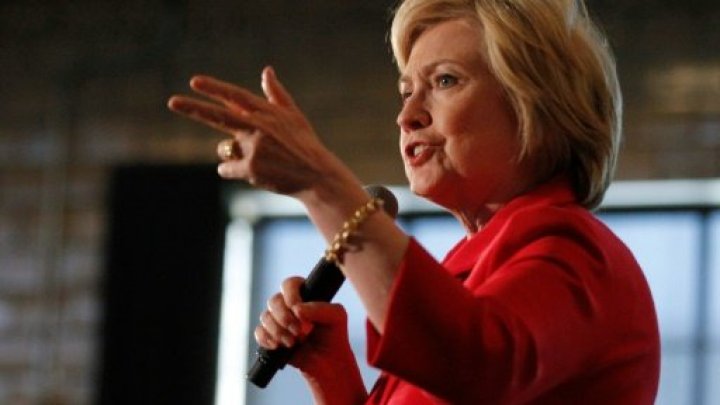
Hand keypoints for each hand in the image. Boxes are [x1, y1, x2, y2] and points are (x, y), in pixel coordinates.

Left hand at [168, 67, 343, 194]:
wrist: (316, 175)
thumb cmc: (305, 145)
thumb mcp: (294, 116)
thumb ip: (276, 94)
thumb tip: (266, 70)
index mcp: (267, 113)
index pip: (235, 97)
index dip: (214, 89)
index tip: (194, 82)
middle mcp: (258, 127)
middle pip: (219, 116)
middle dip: (193, 108)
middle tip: (172, 102)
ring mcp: (254, 148)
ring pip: (225, 149)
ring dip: (233, 154)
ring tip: (261, 161)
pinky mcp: (251, 169)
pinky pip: (227, 168)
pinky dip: (232, 171)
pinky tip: (252, 174)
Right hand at [254, 277, 354, 372]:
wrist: (328, 363)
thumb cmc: (334, 335)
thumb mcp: (336, 317)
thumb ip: (321, 309)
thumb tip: (297, 309)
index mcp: (304, 295)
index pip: (289, 284)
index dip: (290, 295)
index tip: (297, 309)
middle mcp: (288, 305)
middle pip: (274, 301)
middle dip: (284, 318)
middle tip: (299, 332)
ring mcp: (278, 320)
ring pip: (265, 317)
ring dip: (278, 331)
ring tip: (293, 343)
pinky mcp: (270, 336)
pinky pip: (259, 332)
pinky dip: (266, 339)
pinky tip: (277, 346)